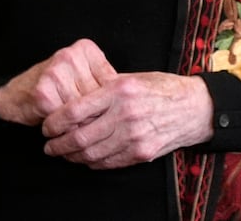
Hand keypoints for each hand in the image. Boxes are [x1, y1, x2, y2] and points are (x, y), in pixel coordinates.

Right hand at [0, 38, 116, 125]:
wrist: (14, 96)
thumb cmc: (54, 90)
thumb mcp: (82, 78)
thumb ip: (104, 84)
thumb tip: (135, 103)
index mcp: (85, 49)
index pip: (110, 84)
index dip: (112, 106)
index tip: (116, 119)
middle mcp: (70, 56)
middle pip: (97, 97)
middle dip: (99, 118)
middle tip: (102, 132)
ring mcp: (56, 72)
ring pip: (83, 110)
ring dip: (83, 126)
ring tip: (82, 133)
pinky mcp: (43, 92)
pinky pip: (66, 118)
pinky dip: (67, 130)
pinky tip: (63, 132)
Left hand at [40, 72, 213, 168]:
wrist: (194, 108)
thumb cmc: (162, 88)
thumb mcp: (132, 78)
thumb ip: (104, 88)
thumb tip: (74, 99)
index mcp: (119, 91)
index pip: (75, 111)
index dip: (54, 122)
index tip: (46, 126)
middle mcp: (125, 114)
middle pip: (80, 137)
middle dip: (58, 145)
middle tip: (49, 146)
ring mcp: (134, 136)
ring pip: (92, 154)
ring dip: (72, 157)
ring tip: (64, 154)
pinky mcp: (141, 153)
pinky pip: (108, 163)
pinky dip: (92, 163)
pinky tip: (85, 159)